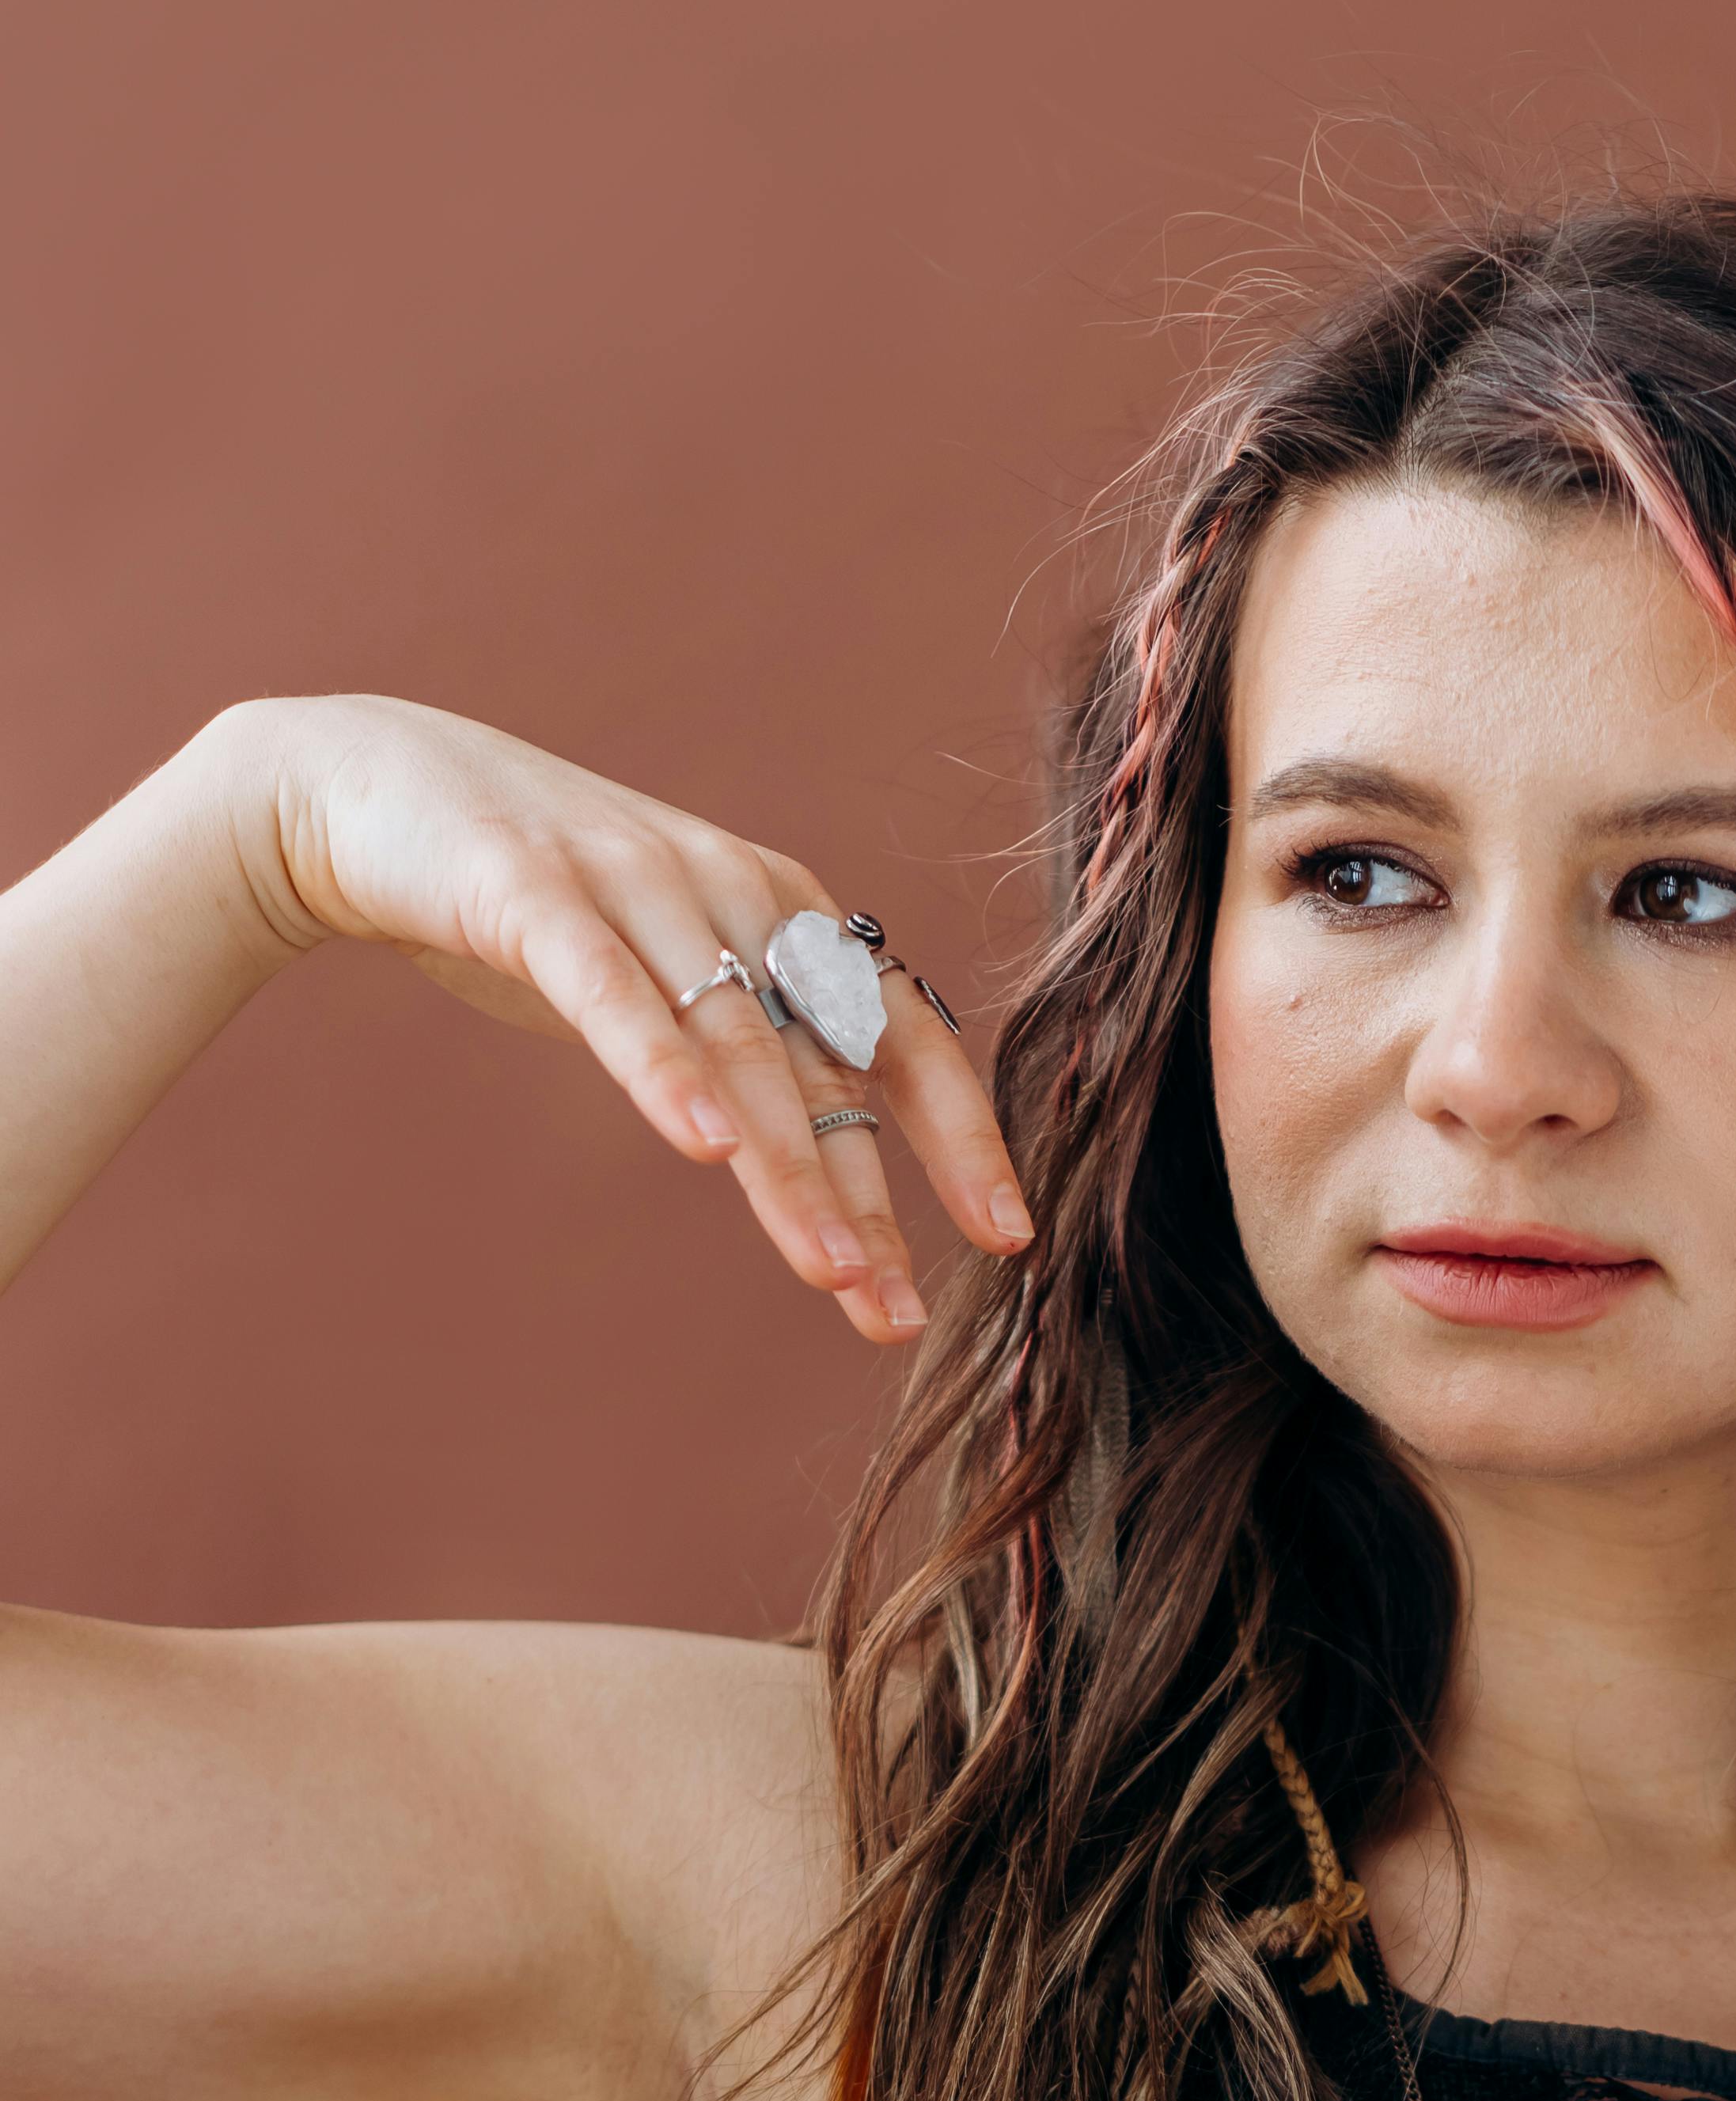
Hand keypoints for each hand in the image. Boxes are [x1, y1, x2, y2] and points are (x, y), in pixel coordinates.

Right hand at [224, 694, 1031, 1342]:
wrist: (364, 788)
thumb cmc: (534, 902)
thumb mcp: (664, 967)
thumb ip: (742, 1041)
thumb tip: (824, 1157)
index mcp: (781, 908)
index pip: (900, 1033)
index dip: (959, 1136)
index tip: (1006, 1237)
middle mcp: (730, 890)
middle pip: (823, 1064)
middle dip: (868, 1197)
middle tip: (900, 1312)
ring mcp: (633, 885)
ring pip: (735, 1044)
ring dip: (789, 1167)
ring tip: (832, 1272)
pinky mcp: (531, 891)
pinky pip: (611, 993)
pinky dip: (662, 1070)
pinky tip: (704, 1149)